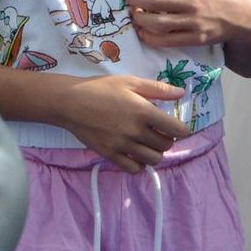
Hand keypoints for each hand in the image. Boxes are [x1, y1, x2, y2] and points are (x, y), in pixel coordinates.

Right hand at [56, 73, 191, 171]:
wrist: (68, 102)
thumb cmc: (99, 88)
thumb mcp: (129, 82)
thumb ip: (157, 89)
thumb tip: (182, 93)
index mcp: (144, 111)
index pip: (177, 130)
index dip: (181, 129)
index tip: (175, 126)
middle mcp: (135, 131)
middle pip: (166, 145)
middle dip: (166, 139)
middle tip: (157, 132)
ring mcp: (122, 145)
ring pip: (153, 159)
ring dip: (154, 152)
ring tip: (146, 144)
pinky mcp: (109, 154)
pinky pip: (134, 168)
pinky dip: (139, 164)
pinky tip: (134, 154)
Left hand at [121, 0, 250, 48]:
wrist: (246, 14)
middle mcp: (192, 2)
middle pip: (153, 1)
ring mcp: (193, 22)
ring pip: (157, 22)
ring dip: (139, 18)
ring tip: (133, 12)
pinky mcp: (195, 38)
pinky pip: (167, 40)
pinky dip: (150, 37)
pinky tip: (142, 30)